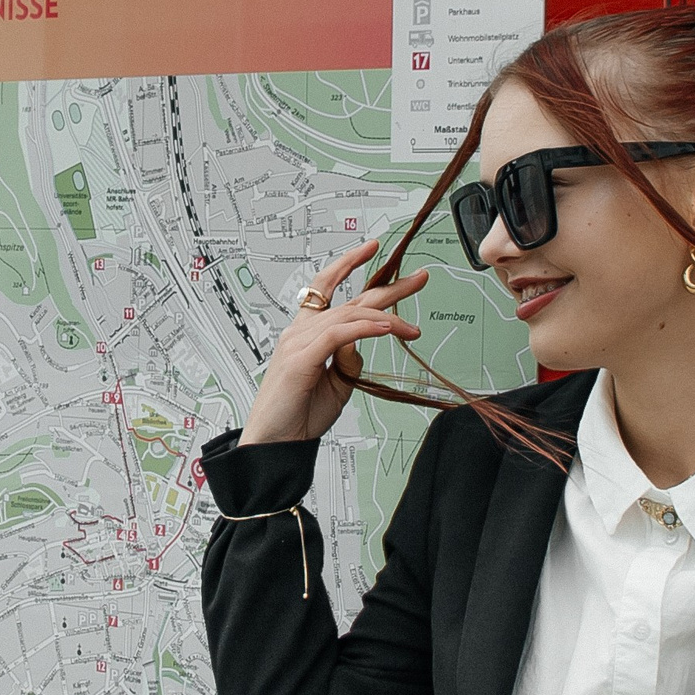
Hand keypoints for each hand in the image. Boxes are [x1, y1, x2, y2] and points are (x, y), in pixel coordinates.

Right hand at [241, 240, 429, 445]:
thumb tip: (366, 339)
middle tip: (419, 277)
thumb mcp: (338, 384)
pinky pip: (338, 335)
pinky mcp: (300, 359)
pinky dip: (365, 328)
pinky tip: (386, 328)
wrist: (276, 444)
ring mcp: (297, 342)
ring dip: (386, 318)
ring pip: (348, 315)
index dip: (348, 264)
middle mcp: (300, 332)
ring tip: (411, 328)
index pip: (326, 287)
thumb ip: (350, 359)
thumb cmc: (300, 415)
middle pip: (348, 298)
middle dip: (387, 285)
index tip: (373, 250)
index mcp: (306, 333)